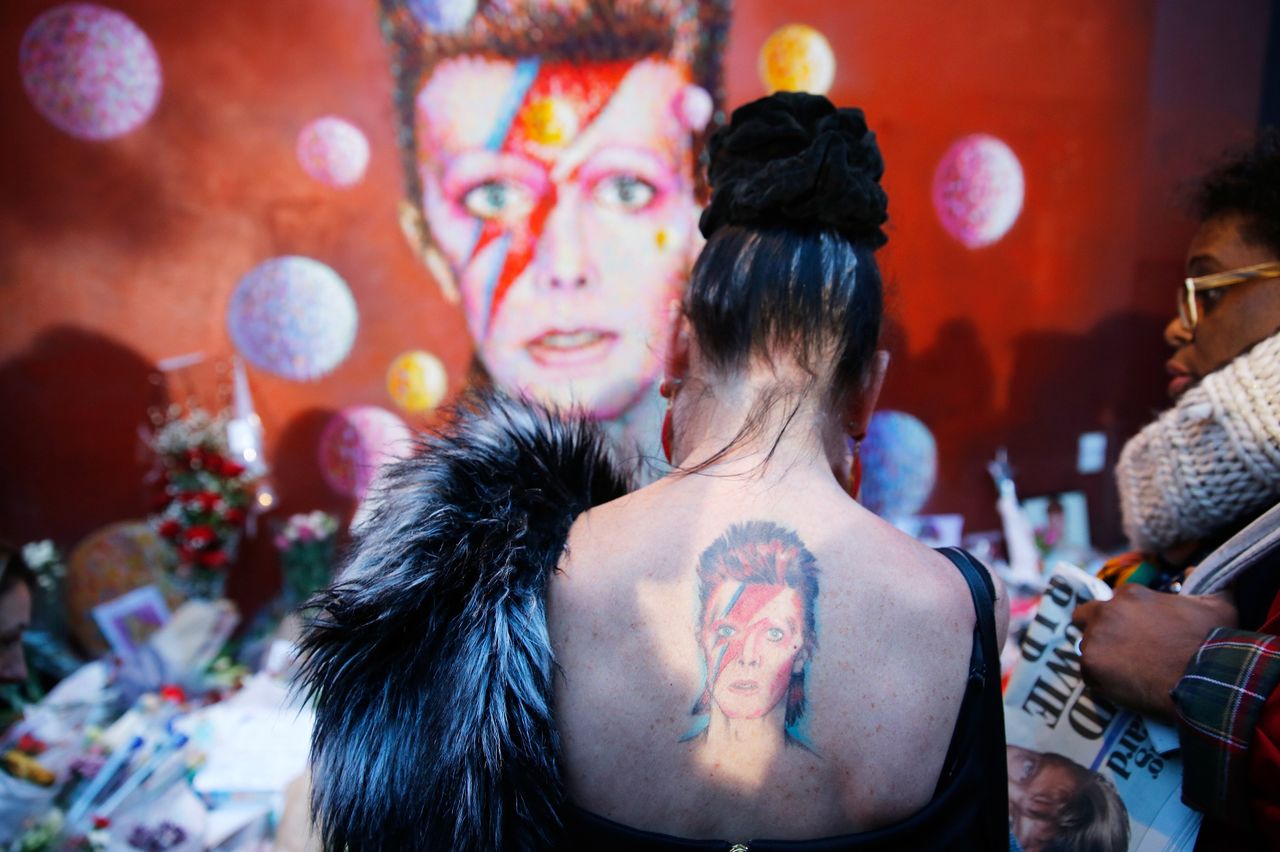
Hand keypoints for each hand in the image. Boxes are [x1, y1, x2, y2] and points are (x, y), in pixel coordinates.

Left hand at [1072, 585, 1236, 720]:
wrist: (1205, 681)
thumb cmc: (1211, 641)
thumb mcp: (1217, 604)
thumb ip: (1203, 580)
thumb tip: (1190, 568)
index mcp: (1129, 595)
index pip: (1113, 603)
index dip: (1123, 618)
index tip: (1136, 632)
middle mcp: (1105, 613)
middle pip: (1085, 618)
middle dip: (1098, 629)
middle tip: (1119, 648)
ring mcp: (1095, 640)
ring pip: (1088, 647)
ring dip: (1102, 656)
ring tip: (1127, 671)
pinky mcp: (1091, 667)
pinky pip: (1090, 674)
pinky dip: (1103, 680)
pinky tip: (1125, 686)